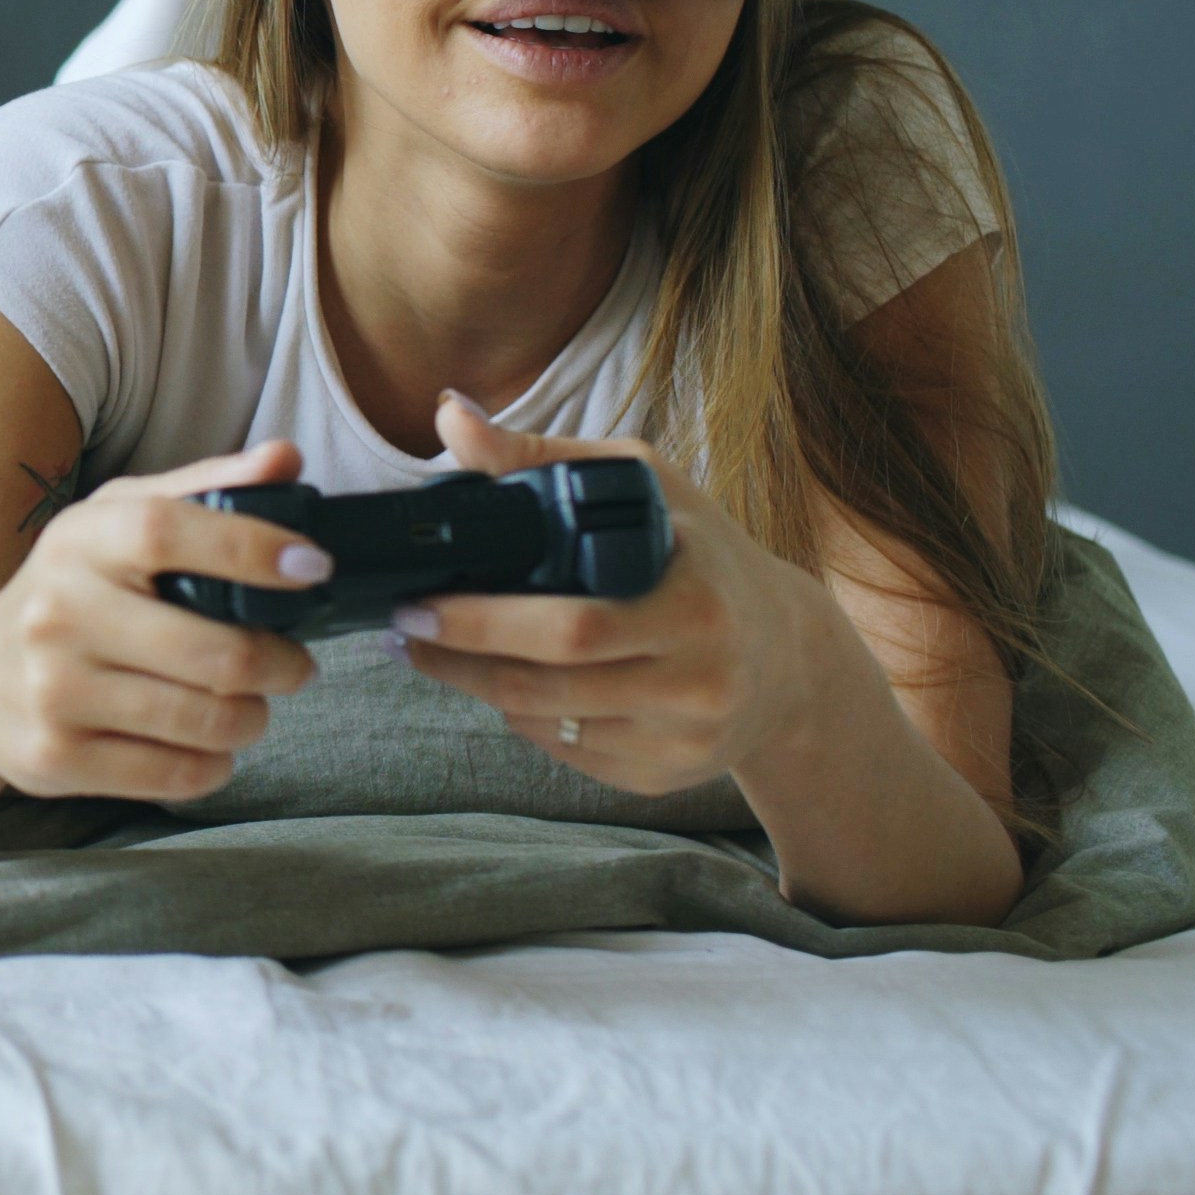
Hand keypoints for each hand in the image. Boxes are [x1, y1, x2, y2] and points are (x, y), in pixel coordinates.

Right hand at [0, 442, 324, 804]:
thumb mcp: (116, 524)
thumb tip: (287, 460)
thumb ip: (204, 490)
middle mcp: (57, 613)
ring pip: (203, 721)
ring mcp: (53, 691)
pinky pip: (176, 775)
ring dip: (251, 719)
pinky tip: (207, 745)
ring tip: (249, 706)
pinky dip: (213, 764)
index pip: (168, 532)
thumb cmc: (70, 592)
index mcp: (78, 542)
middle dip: (280, 665)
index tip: (312, 568)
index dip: (252, 549)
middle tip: (293, 665)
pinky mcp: (56, 758)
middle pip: (212, 651)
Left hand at [394, 395, 856, 795]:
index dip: (483, 622)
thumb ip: (542, 455)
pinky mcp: (663, 775)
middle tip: (405, 633)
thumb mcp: (643, 485)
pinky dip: (525, 719)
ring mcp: (680, 738)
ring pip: (545, 726)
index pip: (572, 626)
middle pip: (545, 687)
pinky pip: (567, 753)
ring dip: (479, 689)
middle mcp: (695, 682)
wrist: (788, 657)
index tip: (419, 602)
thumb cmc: (701, 554)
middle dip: (458, 660)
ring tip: (440, 653)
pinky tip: (510, 684)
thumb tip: (452, 419)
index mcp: (693, 606)